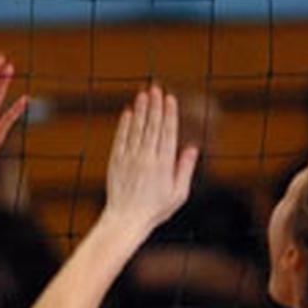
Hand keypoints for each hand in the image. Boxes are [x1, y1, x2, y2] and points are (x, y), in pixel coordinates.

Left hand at [104, 86, 198, 233]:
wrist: (125, 220)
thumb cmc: (155, 209)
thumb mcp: (178, 193)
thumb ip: (184, 169)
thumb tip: (191, 148)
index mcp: (163, 165)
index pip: (167, 133)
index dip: (169, 114)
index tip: (170, 99)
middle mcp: (146, 159)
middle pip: (152, 127)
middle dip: (154, 106)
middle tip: (156, 88)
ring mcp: (129, 159)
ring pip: (136, 130)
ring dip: (140, 110)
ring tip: (143, 94)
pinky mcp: (116, 162)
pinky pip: (121, 139)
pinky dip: (124, 125)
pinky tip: (127, 112)